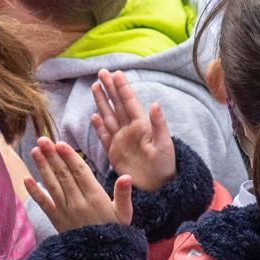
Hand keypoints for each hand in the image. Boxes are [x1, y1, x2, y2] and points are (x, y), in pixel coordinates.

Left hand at [24, 138, 132, 231]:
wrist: (100, 258)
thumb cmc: (115, 231)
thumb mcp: (124, 213)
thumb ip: (124, 194)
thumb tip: (126, 176)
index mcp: (95, 198)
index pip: (80, 173)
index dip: (70, 157)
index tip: (60, 144)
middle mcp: (78, 202)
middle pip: (63, 175)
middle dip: (53, 156)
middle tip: (43, 139)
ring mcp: (65, 211)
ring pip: (52, 185)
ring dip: (42, 167)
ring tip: (36, 150)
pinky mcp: (56, 219)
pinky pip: (43, 204)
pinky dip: (34, 192)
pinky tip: (26, 179)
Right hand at [91, 70, 174, 192]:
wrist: (157, 187)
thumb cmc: (165, 166)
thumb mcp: (165, 145)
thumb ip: (159, 124)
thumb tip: (155, 104)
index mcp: (142, 126)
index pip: (129, 102)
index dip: (122, 88)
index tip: (116, 73)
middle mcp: (130, 130)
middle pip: (117, 105)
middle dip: (109, 88)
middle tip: (101, 72)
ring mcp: (121, 141)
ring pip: (109, 117)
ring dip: (102, 102)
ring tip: (95, 86)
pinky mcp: (115, 153)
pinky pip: (104, 137)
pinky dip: (99, 127)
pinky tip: (94, 117)